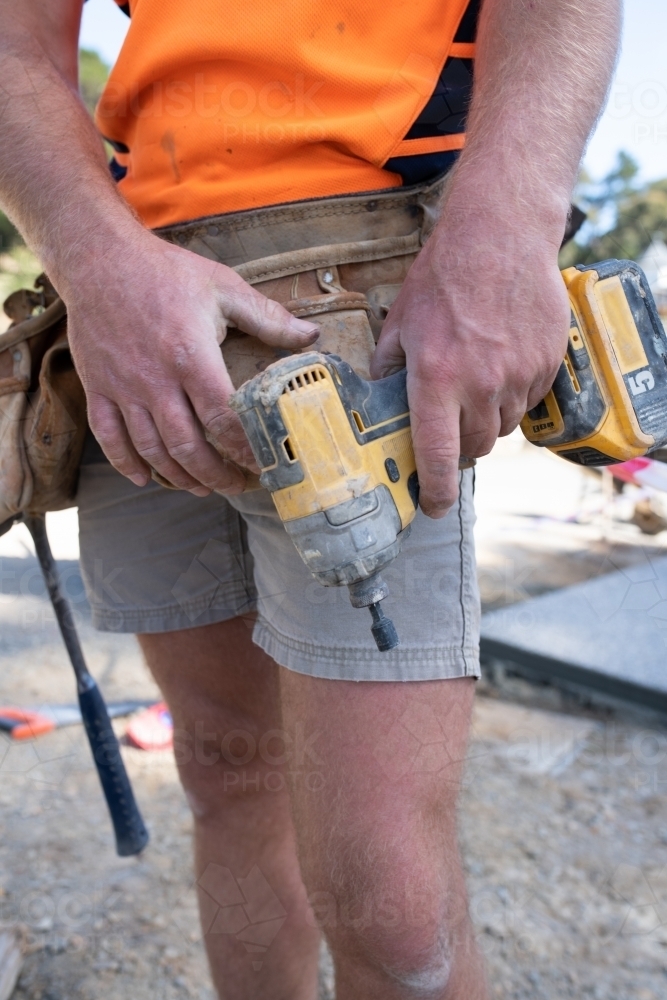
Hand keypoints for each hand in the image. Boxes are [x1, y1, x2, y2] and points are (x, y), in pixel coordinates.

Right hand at [64, 231, 318, 495]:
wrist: (98, 258)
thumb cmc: (165, 271)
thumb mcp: (223, 286)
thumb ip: (267, 317)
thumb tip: (311, 335)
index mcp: (191, 356)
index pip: (222, 419)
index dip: (243, 449)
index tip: (261, 464)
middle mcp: (156, 379)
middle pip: (187, 446)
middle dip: (215, 475)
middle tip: (236, 486)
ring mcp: (123, 387)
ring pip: (150, 449)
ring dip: (178, 476)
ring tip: (201, 487)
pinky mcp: (98, 387)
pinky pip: (108, 437)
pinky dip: (126, 463)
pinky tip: (144, 478)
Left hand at [370, 191, 569, 517]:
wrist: (500, 235)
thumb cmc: (444, 276)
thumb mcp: (400, 321)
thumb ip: (389, 367)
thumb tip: (380, 398)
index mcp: (436, 379)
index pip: (438, 455)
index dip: (435, 491)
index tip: (432, 506)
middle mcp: (481, 384)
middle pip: (474, 448)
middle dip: (461, 446)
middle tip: (451, 425)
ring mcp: (519, 375)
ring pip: (503, 426)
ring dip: (487, 419)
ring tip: (476, 382)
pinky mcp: (547, 363)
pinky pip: (529, 400)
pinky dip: (515, 394)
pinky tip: (501, 362)